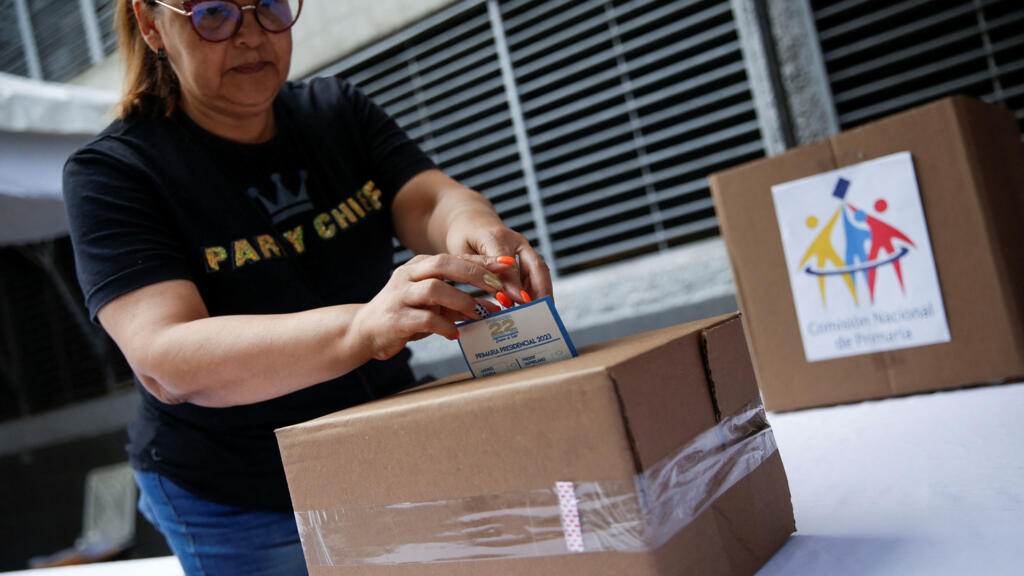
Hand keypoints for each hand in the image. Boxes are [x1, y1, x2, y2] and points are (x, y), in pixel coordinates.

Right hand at [351, 254, 508, 360]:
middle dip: (474, 274)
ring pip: (434, 289)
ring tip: (478, 314)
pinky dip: (444, 326)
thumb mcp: (433, 307)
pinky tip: (455, 334)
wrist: (364, 332)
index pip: (454, 257)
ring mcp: (400, 296)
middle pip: (444, 264)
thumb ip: (459, 305)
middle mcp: (408, 276)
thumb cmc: (404, 316)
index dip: (481, 261)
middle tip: (497, 287)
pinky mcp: (395, 319)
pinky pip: (424, 319)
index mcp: (418, 267)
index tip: (507, 266)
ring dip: (461, 301)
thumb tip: (492, 307)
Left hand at [445, 214, 552, 307]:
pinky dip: (537, 288)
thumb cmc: (463, 237)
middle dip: (542, 291)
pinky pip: (537, 271)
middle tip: (542, 312)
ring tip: (542, 312)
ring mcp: (523, 245)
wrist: (470, 221)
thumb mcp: (463, 255)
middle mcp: (514, 239)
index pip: (509, 265)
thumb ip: (481, 272)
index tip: (522, 303)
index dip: (516, 285)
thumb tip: (502, 295)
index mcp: (494, 237)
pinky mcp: (526, 252)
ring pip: (540, 269)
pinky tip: (534, 304)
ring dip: (543, 291)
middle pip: (536, 266)